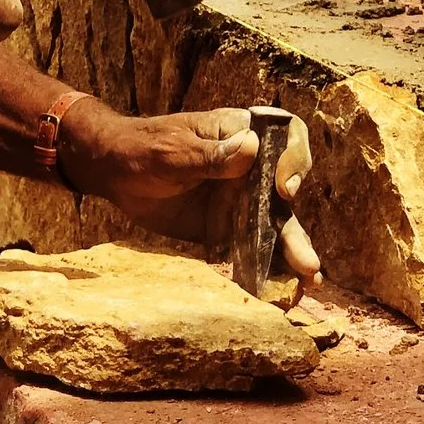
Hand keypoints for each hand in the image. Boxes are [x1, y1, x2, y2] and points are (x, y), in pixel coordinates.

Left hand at [61, 102, 320, 287]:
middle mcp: (251, 168)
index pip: (286, 140)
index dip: (294, 162)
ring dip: (292, 251)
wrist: (115, 173)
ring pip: (275, 225)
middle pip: (287, 193)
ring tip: (308, 279)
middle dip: (298, 226)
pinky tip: (282, 288)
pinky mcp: (227, 227)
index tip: (284, 188)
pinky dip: (266, 266)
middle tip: (307, 260)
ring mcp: (241, 200)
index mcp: (240, 135)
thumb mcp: (172, 150)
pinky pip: (252, 246)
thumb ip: (209, 155)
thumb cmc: (142, 149)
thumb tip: (251, 147)